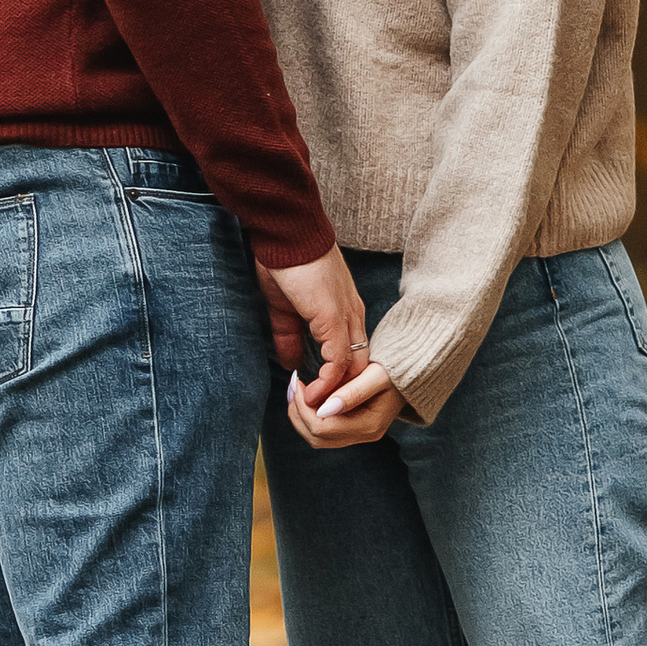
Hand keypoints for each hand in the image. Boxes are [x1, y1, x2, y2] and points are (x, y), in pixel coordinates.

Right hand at [258, 244, 367, 397]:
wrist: (286, 233)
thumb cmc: (285, 263)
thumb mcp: (286, 309)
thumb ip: (290, 337)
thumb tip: (291, 364)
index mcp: (345, 313)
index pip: (354, 357)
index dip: (338, 381)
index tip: (316, 396)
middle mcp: (353, 318)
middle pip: (361, 369)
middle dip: (342, 395)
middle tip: (317, 412)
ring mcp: (346, 319)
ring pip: (354, 371)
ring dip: (334, 396)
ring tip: (312, 411)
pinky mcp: (334, 320)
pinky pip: (338, 362)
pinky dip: (327, 384)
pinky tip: (309, 394)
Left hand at [287, 359, 405, 447]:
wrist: (409, 373)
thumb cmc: (394, 370)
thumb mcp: (376, 375)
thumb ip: (352, 392)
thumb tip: (323, 409)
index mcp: (368, 425)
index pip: (322, 427)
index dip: (304, 407)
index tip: (298, 382)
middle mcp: (362, 435)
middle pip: (316, 437)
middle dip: (298, 413)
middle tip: (293, 386)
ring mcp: (357, 434)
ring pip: (316, 437)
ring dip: (301, 415)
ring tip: (297, 390)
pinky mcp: (352, 427)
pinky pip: (323, 430)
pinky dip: (309, 414)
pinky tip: (308, 395)